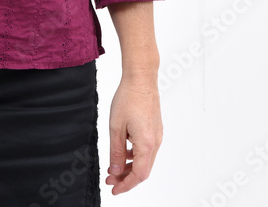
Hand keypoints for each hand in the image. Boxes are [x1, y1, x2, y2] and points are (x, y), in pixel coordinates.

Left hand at [106, 75, 162, 194]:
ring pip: (145, 160)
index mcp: (146, 144)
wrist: (141, 78)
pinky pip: (146, 149)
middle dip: (126, 178)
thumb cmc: (128, 98)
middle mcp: (155, 142)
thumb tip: (116, 171)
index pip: (139, 175)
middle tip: (109, 179)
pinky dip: (135, 155)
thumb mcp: (115, 127)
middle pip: (143, 170)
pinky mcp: (156, 129)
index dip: (126, 185)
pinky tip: (123, 151)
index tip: (113, 189)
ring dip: (130, 167)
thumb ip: (116, 152)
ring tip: (113, 167)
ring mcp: (157, 135)